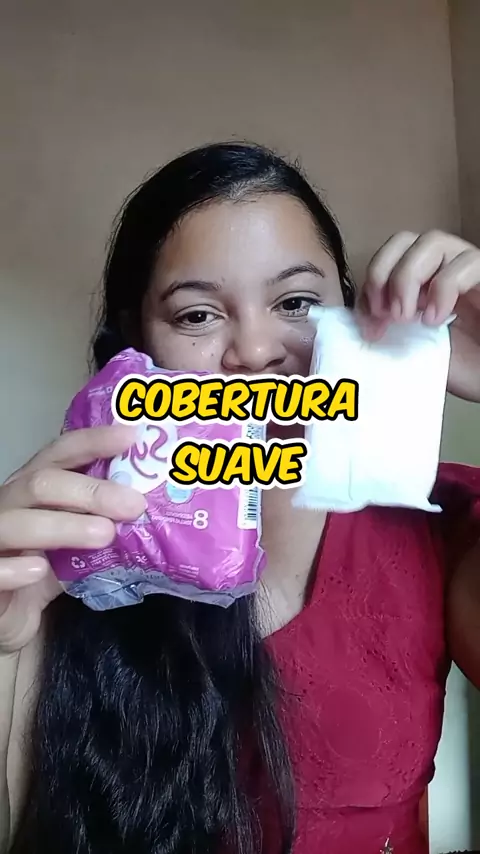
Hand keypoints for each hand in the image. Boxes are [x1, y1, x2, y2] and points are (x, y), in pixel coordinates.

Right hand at [0, 425, 145, 653]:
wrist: (10, 616)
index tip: (132, 437)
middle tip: (133, 506)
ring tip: (104, 535)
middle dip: (90, 491)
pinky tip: (39, 570)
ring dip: (64, 526)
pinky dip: (14, 569)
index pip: (60, 453)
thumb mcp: (77, 542)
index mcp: (33, 487)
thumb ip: (103, 523)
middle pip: (42, 483)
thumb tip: (152, 510)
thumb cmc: (44, 569)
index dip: (93, 441)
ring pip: (18, 522)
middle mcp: (9, 504)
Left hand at [360, 230, 479, 401]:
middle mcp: (444, 264)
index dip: (373, 280)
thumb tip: (360, 318)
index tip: (371, 321)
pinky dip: (443, 289)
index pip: (388, 255)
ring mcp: (468, 267)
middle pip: (404, 239)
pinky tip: (436, 320)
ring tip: (408, 318)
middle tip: (387, 315)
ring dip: (409, 278)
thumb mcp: (414, 346)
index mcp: (422, 277)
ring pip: (433, 242)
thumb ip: (389, 326)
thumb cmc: (461, 364)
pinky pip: (467, 263)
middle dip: (385, 274)